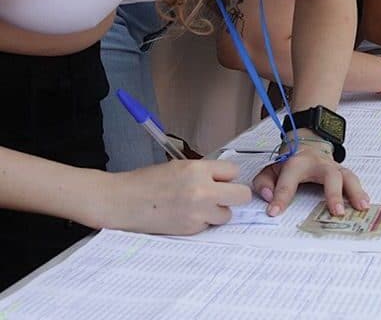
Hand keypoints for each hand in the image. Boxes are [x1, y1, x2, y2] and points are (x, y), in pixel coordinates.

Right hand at [104, 160, 251, 234]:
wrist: (122, 202)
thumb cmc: (146, 182)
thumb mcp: (178, 166)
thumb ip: (203, 172)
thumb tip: (224, 178)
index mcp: (198, 170)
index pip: (234, 172)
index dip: (227, 176)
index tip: (221, 179)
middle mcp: (202, 191)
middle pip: (242, 195)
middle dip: (234, 195)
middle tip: (223, 195)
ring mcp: (198, 213)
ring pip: (227, 214)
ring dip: (218, 211)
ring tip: (199, 206)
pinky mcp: (191, 230)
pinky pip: (209, 226)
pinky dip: (202, 222)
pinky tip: (185, 215)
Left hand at [252, 138, 368, 216]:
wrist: (308, 144)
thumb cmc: (291, 162)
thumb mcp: (271, 169)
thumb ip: (264, 183)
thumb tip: (269, 198)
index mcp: (296, 164)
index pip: (288, 181)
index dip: (280, 197)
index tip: (274, 212)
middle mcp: (319, 164)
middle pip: (330, 175)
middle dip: (334, 193)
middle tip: (336, 211)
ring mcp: (333, 168)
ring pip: (348, 177)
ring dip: (355, 192)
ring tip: (361, 207)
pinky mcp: (343, 173)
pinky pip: (354, 182)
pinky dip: (361, 193)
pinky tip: (365, 204)